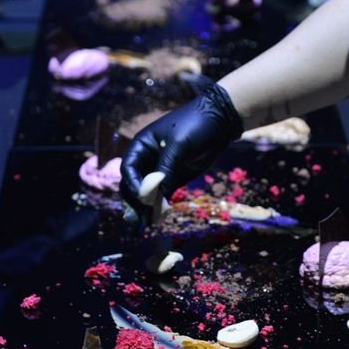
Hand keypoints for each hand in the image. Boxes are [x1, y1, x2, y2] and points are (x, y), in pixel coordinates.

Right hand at [120, 83, 242, 220]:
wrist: (219, 122)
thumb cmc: (195, 126)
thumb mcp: (179, 144)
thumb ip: (166, 168)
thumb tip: (155, 194)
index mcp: (141, 146)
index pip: (129, 168)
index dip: (132, 184)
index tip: (142, 196)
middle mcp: (147, 159)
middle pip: (133, 184)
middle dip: (135, 202)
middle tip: (137, 220)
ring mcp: (159, 171)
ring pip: (146, 193)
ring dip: (144, 209)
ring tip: (144, 226)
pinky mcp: (173, 179)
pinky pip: (161, 196)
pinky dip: (159, 207)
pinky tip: (157, 219)